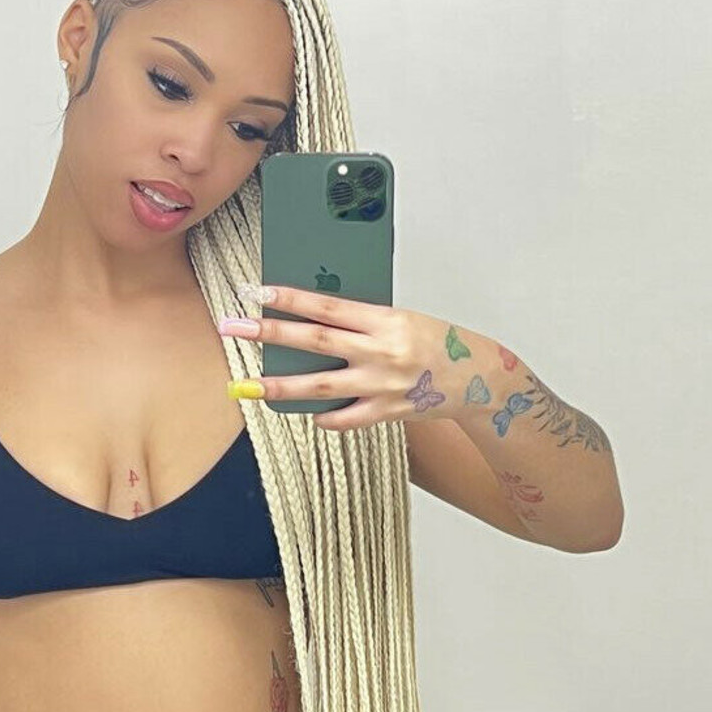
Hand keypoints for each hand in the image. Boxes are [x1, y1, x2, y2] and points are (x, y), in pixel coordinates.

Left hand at [218, 284, 475, 430]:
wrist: (478, 378)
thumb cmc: (439, 342)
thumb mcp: (401, 319)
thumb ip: (361, 321)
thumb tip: (314, 319)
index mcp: (385, 320)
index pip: (327, 306)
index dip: (290, 299)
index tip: (257, 293)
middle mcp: (380, 352)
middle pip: (314, 342)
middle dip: (269, 335)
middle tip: (233, 328)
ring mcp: (382, 386)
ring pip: (320, 387)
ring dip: (280, 388)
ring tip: (247, 386)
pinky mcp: (387, 413)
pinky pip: (346, 419)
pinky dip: (325, 418)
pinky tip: (308, 415)